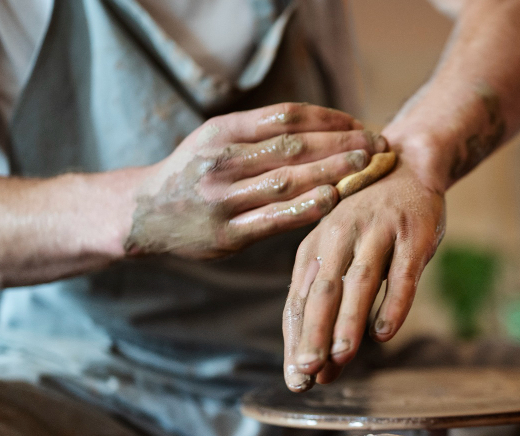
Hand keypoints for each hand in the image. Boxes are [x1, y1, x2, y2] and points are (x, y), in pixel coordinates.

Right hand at [125, 103, 387, 257]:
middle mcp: (222, 161)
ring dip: (331, 172)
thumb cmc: (194, 172)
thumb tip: (328, 128)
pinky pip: (274, 220)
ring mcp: (223, 199)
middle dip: (341, 145)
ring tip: (365, 167)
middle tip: (378, 145)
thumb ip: (261, 133)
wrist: (141, 213)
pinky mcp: (227, 235)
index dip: (328, 119)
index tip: (360, 125)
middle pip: (294, 147)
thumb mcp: (216, 138)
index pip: (286, 117)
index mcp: (223, 131)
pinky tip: (333, 200)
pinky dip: (305, 208)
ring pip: (287, 181)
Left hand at [283, 161, 444, 390]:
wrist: (409, 164)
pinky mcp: (412, 235)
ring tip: (340, 357)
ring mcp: (377, 234)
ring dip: (347, 321)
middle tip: (306, 373)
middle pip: (322, 293)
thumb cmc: (370, 222)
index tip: (295, 381)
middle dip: (312, 335)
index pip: (298, 301)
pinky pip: (402, 274)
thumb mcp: (340, 253)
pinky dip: (393, 303)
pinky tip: (385, 332)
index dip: (295, 342)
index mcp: (315, 247)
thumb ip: (330, 305)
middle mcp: (339, 237)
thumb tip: (320, 368)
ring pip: (358, 282)